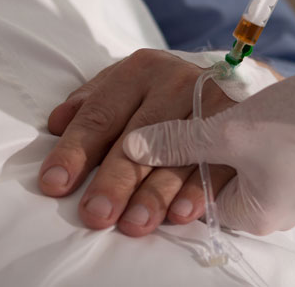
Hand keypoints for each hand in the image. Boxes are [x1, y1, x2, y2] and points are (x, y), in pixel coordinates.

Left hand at [38, 49, 237, 236]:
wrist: (237, 82)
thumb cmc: (167, 91)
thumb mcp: (128, 85)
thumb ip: (91, 104)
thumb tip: (55, 125)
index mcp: (140, 70)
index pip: (99, 115)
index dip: (75, 151)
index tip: (55, 183)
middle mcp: (175, 81)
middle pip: (138, 138)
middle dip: (114, 180)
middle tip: (95, 214)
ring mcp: (211, 103)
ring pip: (178, 154)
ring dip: (155, 193)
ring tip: (134, 223)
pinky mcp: (239, 128)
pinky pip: (217, 164)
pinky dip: (199, 192)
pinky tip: (182, 214)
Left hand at [124, 61, 294, 235]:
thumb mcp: (228, 131)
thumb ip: (178, 141)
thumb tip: (130, 148)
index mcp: (256, 216)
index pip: (194, 205)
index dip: (167, 180)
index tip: (143, 158)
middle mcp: (273, 210)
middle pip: (212, 189)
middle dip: (188, 163)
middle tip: (162, 137)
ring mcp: (288, 187)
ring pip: (233, 169)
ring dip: (213, 147)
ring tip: (194, 121)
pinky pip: (255, 156)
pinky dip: (237, 139)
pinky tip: (225, 116)